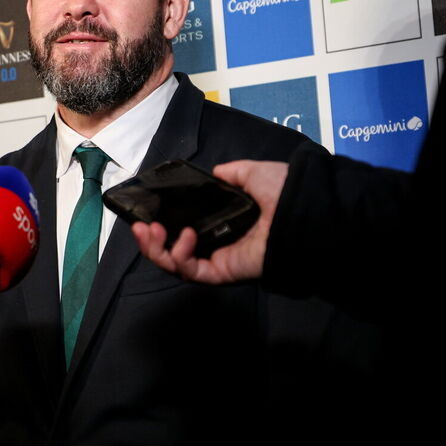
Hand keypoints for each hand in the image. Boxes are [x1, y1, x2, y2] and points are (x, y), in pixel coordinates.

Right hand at [131, 160, 288, 284]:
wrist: (304, 209)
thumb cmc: (284, 192)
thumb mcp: (253, 173)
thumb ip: (232, 173)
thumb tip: (215, 172)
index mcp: (224, 223)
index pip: (185, 231)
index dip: (163, 226)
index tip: (148, 214)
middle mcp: (219, 245)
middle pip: (174, 253)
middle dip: (151, 242)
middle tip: (140, 226)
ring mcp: (221, 261)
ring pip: (177, 266)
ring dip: (157, 250)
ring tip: (150, 231)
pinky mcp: (225, 273)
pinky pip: (194, 272)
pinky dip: (181, 256)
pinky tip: (183, 237)